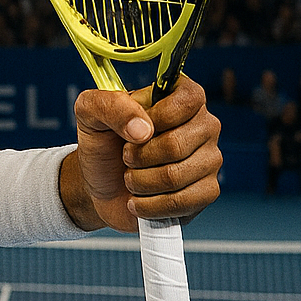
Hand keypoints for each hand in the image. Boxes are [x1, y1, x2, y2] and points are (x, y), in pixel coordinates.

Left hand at [67, 77, 220, 233]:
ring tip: (130, 178)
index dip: (155, 118)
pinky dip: (150, 205)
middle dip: (137, 156)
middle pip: (176, 144)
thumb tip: (143, 129)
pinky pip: (184, 202)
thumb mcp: (90, 112)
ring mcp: (210, 159)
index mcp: (180, 95)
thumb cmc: (102, 142)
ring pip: (176, 176)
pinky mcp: (208, 192)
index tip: (132, 129)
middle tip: (125, 156)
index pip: (187, 100)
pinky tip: (138, 199)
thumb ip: (109, 105)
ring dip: (140, 181)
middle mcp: (203, 124)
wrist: (102, 183)